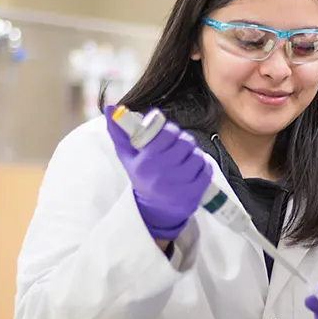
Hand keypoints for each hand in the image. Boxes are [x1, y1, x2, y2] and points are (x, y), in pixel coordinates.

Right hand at [105, 106, 210, 241]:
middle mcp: (161, 174)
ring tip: (185, 159)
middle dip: (183, 141)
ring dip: (194, 154)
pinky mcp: (193, 194)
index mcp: (145, 162)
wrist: (153, 210)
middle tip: (178, 146)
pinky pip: (206, 170)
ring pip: (197, 155)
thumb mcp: (127, 157)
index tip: (168, 135)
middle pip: (185, 142)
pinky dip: (203, 167)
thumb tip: (110, 107)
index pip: (167, 134)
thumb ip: (118, 132)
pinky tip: (194, 169)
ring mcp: (178, 185)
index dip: (170, 131)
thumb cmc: (142, 177)